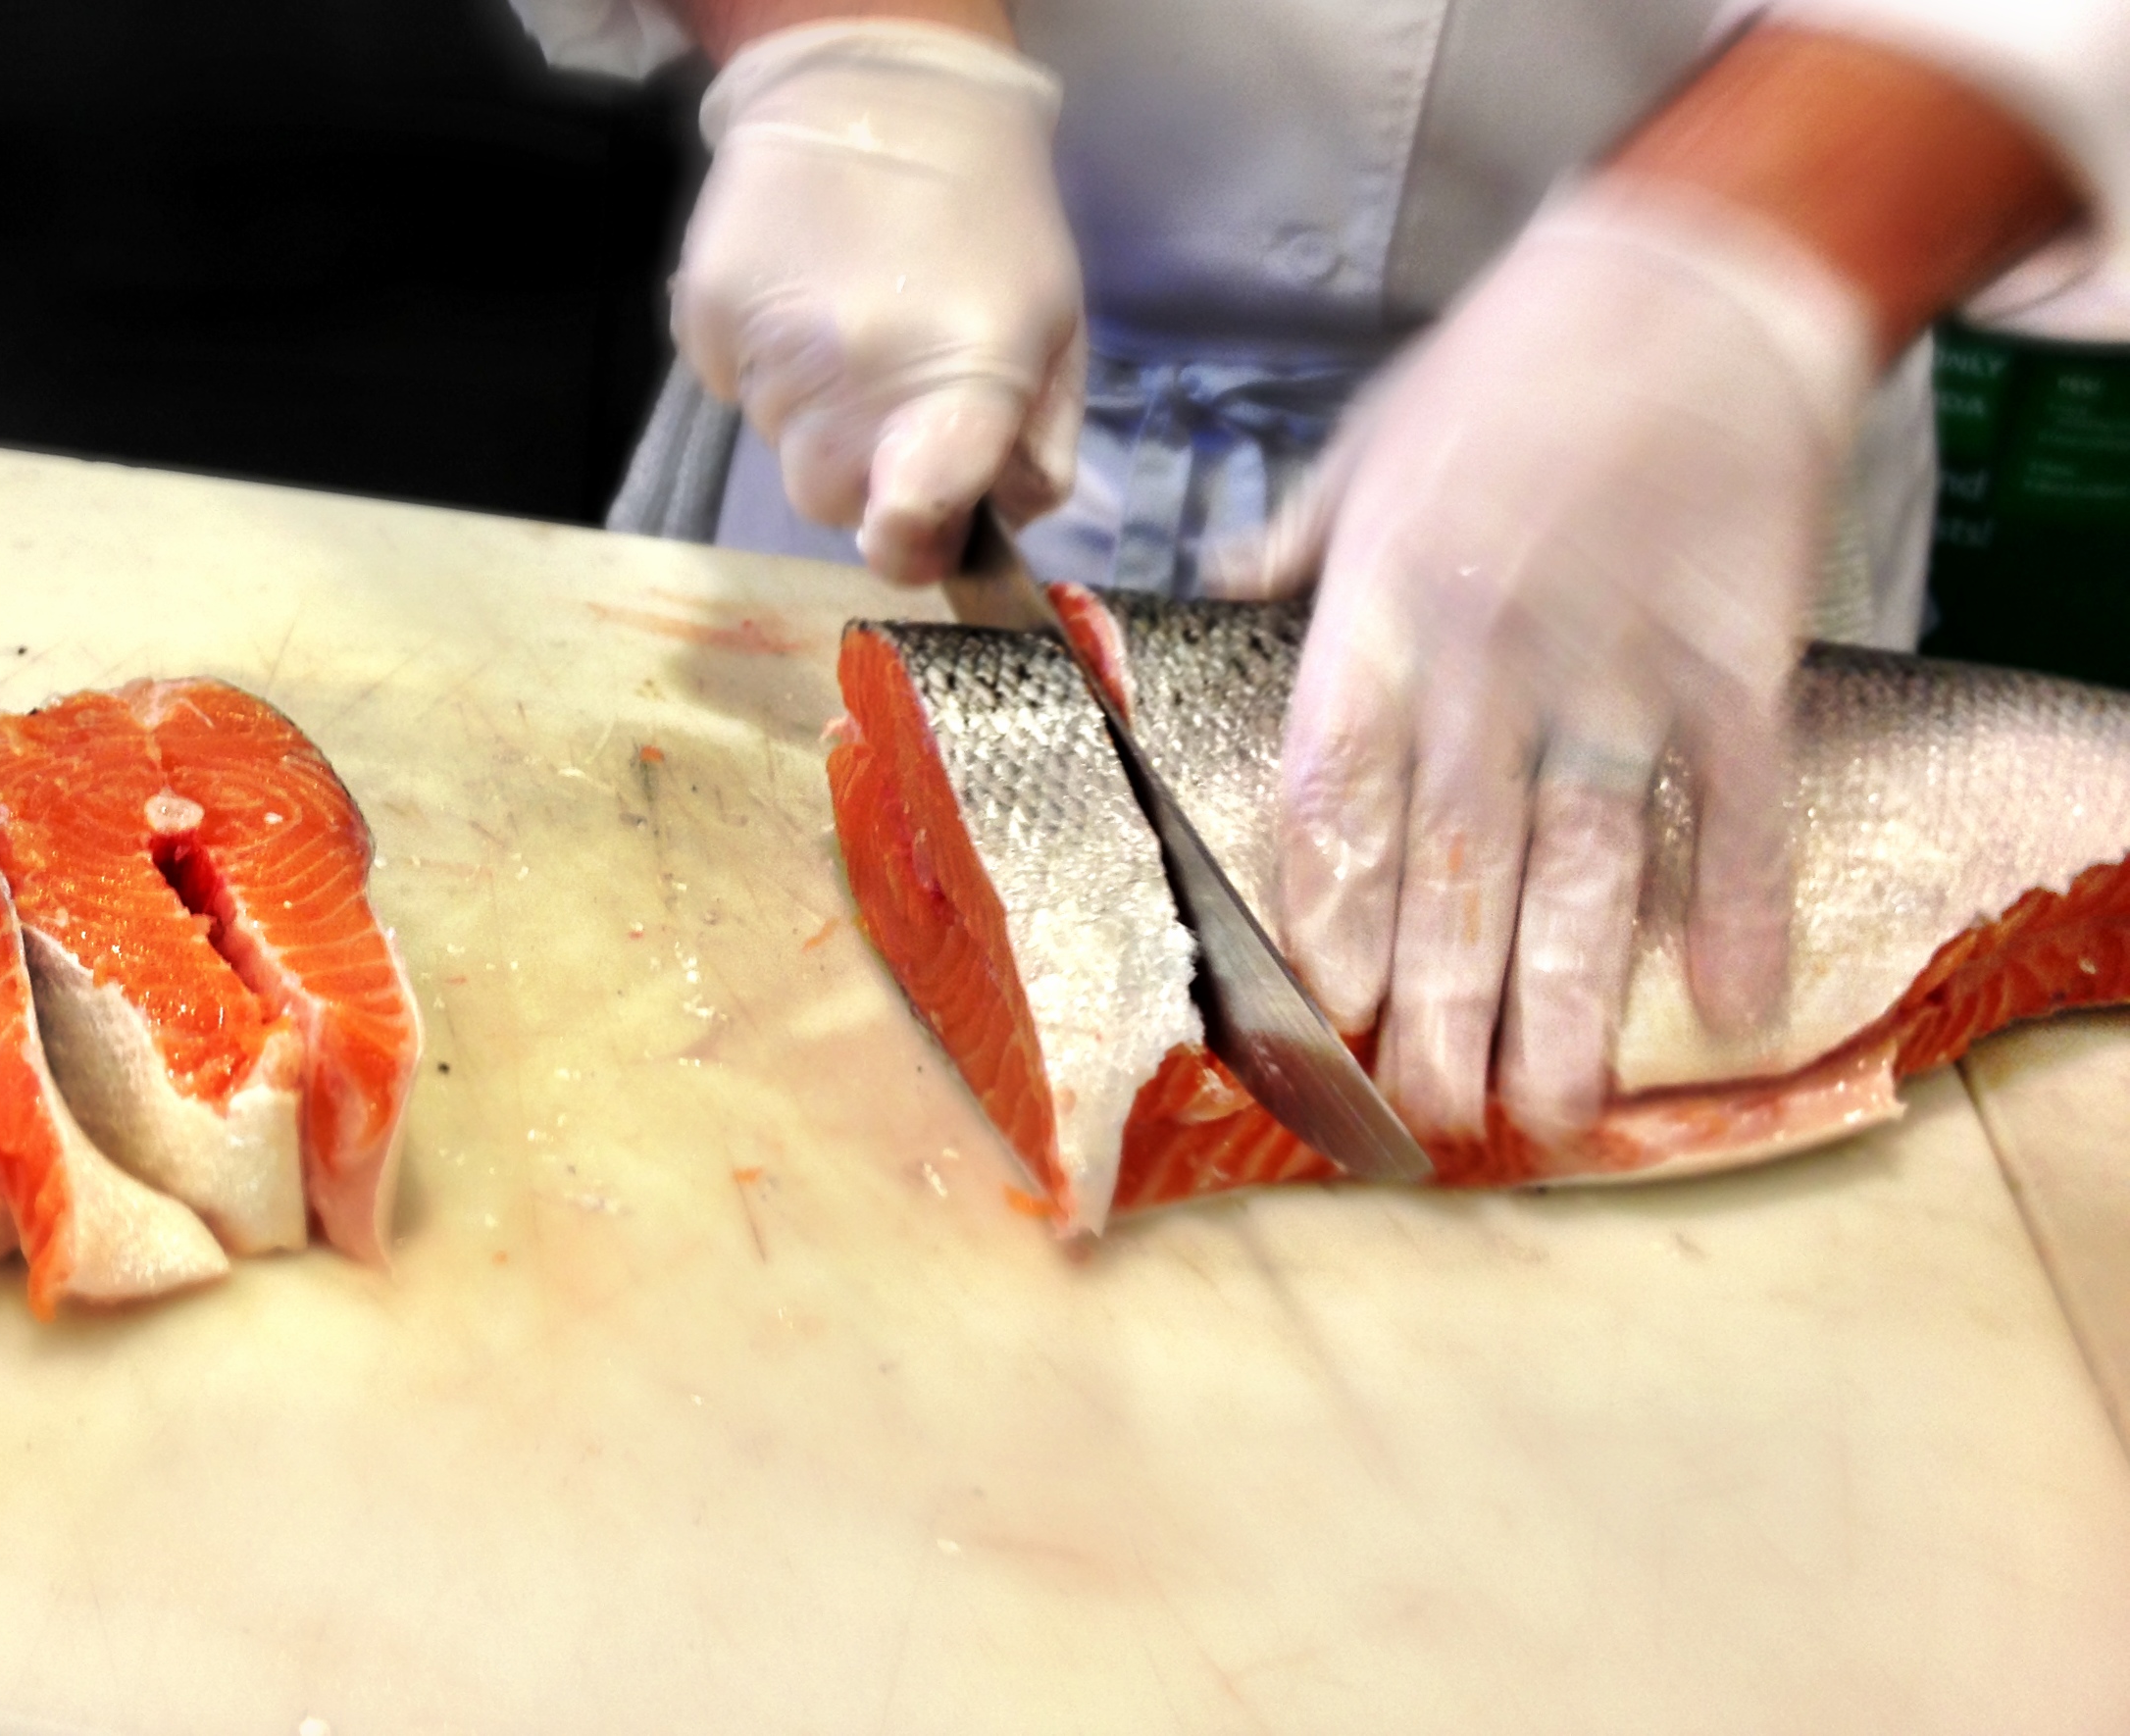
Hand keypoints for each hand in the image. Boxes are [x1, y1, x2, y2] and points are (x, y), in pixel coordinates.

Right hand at [673, 19, 1085, 582]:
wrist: (881, 89)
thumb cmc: (991, 219)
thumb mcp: (1057, 331)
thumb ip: (1039, 449)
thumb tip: (996, 525)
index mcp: (959, 389)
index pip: (906, 532)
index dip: (910, 547)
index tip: (916, 528)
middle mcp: (855, 381)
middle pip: (829, 498)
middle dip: (861, 467)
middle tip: (891, 387)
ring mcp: (770, 352)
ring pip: (779, 443)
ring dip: (812, 407)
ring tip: (847, 314)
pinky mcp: (706, 317)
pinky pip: (730, 386)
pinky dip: (759, 360)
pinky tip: (798, 292)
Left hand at [1232, 181, 1877, 1147]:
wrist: (1689, 282)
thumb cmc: (1511, 363)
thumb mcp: (1366, 448)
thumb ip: (1298, 548)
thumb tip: (1224, 598)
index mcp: (1379, 614)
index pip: (1334, 798)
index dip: (1327, 920)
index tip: (1319, 1021)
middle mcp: (1488, 662)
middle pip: (1452, 865)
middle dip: (1436, 1006)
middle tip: (1426, 1122)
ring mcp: (1618, 669)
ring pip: (1582, 867)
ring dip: (1565, 1001)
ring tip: (1547, 1117)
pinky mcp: (1738, 663)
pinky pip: (1735, 807)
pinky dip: (1737, 906)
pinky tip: (1727, 1006)